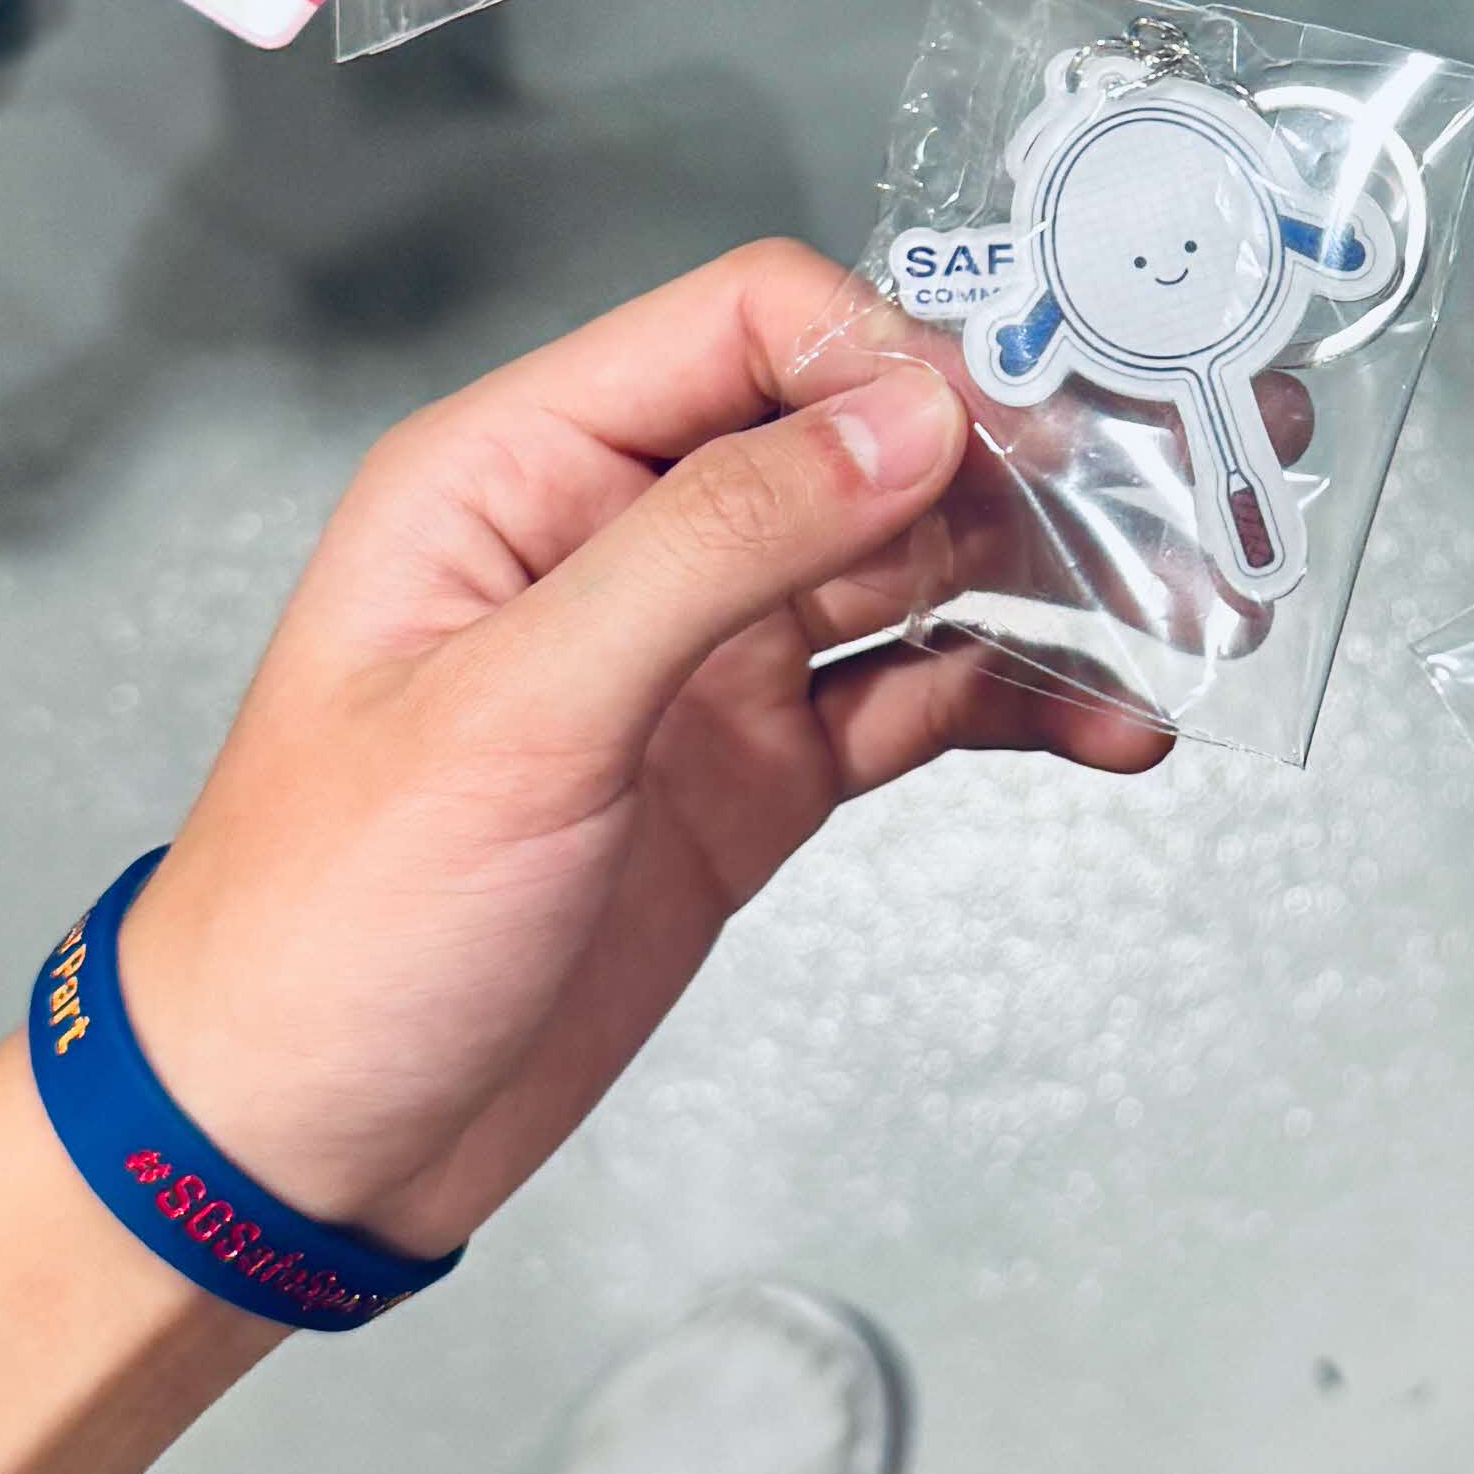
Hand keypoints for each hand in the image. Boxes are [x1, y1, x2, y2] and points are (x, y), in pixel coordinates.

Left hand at [115, 242, 1165, 1254]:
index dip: (889, 358)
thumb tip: (900, 416)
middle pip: (857, 437)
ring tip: (1186, 606)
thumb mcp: (517, 712)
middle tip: (1174, 487)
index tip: (1013, 430)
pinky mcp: (750, 775)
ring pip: (911, 567)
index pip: (746, 328)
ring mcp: (697, 663)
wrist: (286, 1145)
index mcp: (522, 473)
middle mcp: (619, 542)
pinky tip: (1112, 721)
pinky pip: (914, 704)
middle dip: (1018, 459)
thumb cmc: (323, 921)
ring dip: (1048, 580)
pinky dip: (1018, 702)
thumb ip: (718, 545)